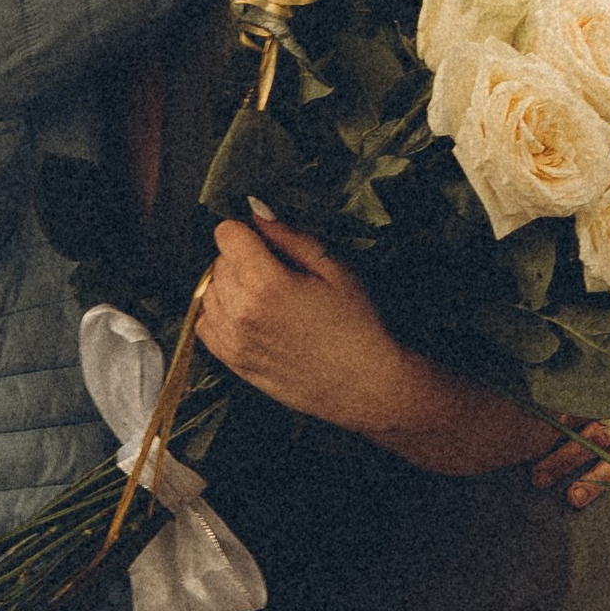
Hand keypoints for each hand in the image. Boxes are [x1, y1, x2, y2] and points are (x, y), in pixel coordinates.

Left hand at [204, 207, 609, 497]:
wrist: (393, 399)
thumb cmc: (386, 330)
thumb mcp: (351, 273)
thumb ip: (303, 241)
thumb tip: (266, 211)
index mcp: (273, 286)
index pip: (232, 232)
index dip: (253, 228)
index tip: (275, 231)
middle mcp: (248, 317)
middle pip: (220, 264)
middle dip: (248, 257)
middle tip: (286, 260)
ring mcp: (244, 349)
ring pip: (216, 299)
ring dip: (241, 290)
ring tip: (288, 296)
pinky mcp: (248, 373)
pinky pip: (223, 334)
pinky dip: (240, 324)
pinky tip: (277, 326)